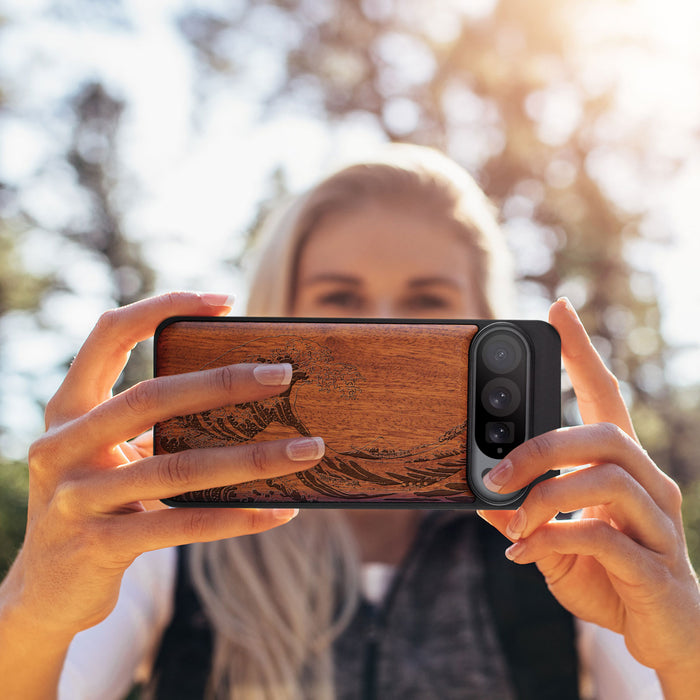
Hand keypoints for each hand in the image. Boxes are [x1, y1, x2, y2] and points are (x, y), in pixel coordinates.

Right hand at [2, 292, 324, 640]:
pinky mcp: (98, 546)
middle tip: (283, 375)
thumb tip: (246, 397)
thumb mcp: (110, 455)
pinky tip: (279, 511)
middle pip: (151, 397)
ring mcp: (76, 498)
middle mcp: (62, 446)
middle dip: (223, 382)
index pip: (109, 335)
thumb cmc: (97, 503)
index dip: (162, 307)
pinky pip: (182, 525)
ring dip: (252, 458)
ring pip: (178, 468)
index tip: (225, 301)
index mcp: (68, 409)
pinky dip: (236, 517)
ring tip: (307, 450)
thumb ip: (153, 426)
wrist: (46, 590)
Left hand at [478, 298, 699, 690]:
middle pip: (603, 434)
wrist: (664, 635)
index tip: (557, 310)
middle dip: (541, 447)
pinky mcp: (656, 566)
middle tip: (495, 472)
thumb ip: (523, 516)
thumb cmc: (610, 577)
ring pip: (606, 479)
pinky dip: (553, 539)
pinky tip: (524, 554)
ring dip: (545, 497)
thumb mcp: (554, 541)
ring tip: (512, 522)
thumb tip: (481, 496)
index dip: (582, 352)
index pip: (605, 396)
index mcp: (622, 469)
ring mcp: (659, 523)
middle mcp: (649, 484)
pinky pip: (602, 537)